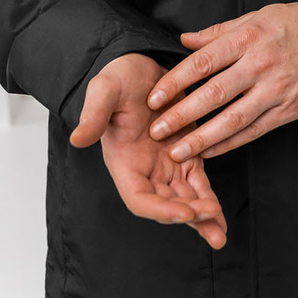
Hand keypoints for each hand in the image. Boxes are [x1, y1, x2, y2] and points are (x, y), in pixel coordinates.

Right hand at [69, 52, 227, 248]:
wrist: (139, 63)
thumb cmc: (120, 77)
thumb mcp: (104, 89)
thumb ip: (93, 114)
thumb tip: (78, 138)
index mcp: (124, 161)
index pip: (140, 198)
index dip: (161, 210)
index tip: (185, 212)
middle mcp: (144, 169)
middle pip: (165, 205)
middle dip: (188, 218)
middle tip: (212, 224)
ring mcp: (166, 164)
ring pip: (185, 199)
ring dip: (202, 217)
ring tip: (220, 233)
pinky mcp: (186, 153)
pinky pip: (198, 183)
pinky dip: (209, 199)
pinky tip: (220, 216)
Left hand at [144, 1, 297, 161]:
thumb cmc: (294, 24)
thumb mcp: (256, 17)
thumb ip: (219, 32)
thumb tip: (184, 41)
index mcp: (248, 38)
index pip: (203, 62)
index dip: (175, 82)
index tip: (154, 98)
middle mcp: (260, 64)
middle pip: (214, 94)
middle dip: (182, 115)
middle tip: (156, 131)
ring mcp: (276, 90)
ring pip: (234, 119)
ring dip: (202, 138)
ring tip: (178, 151)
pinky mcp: (289, 110)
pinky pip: (255, 130)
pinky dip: (230, 143)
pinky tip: (209, 152)